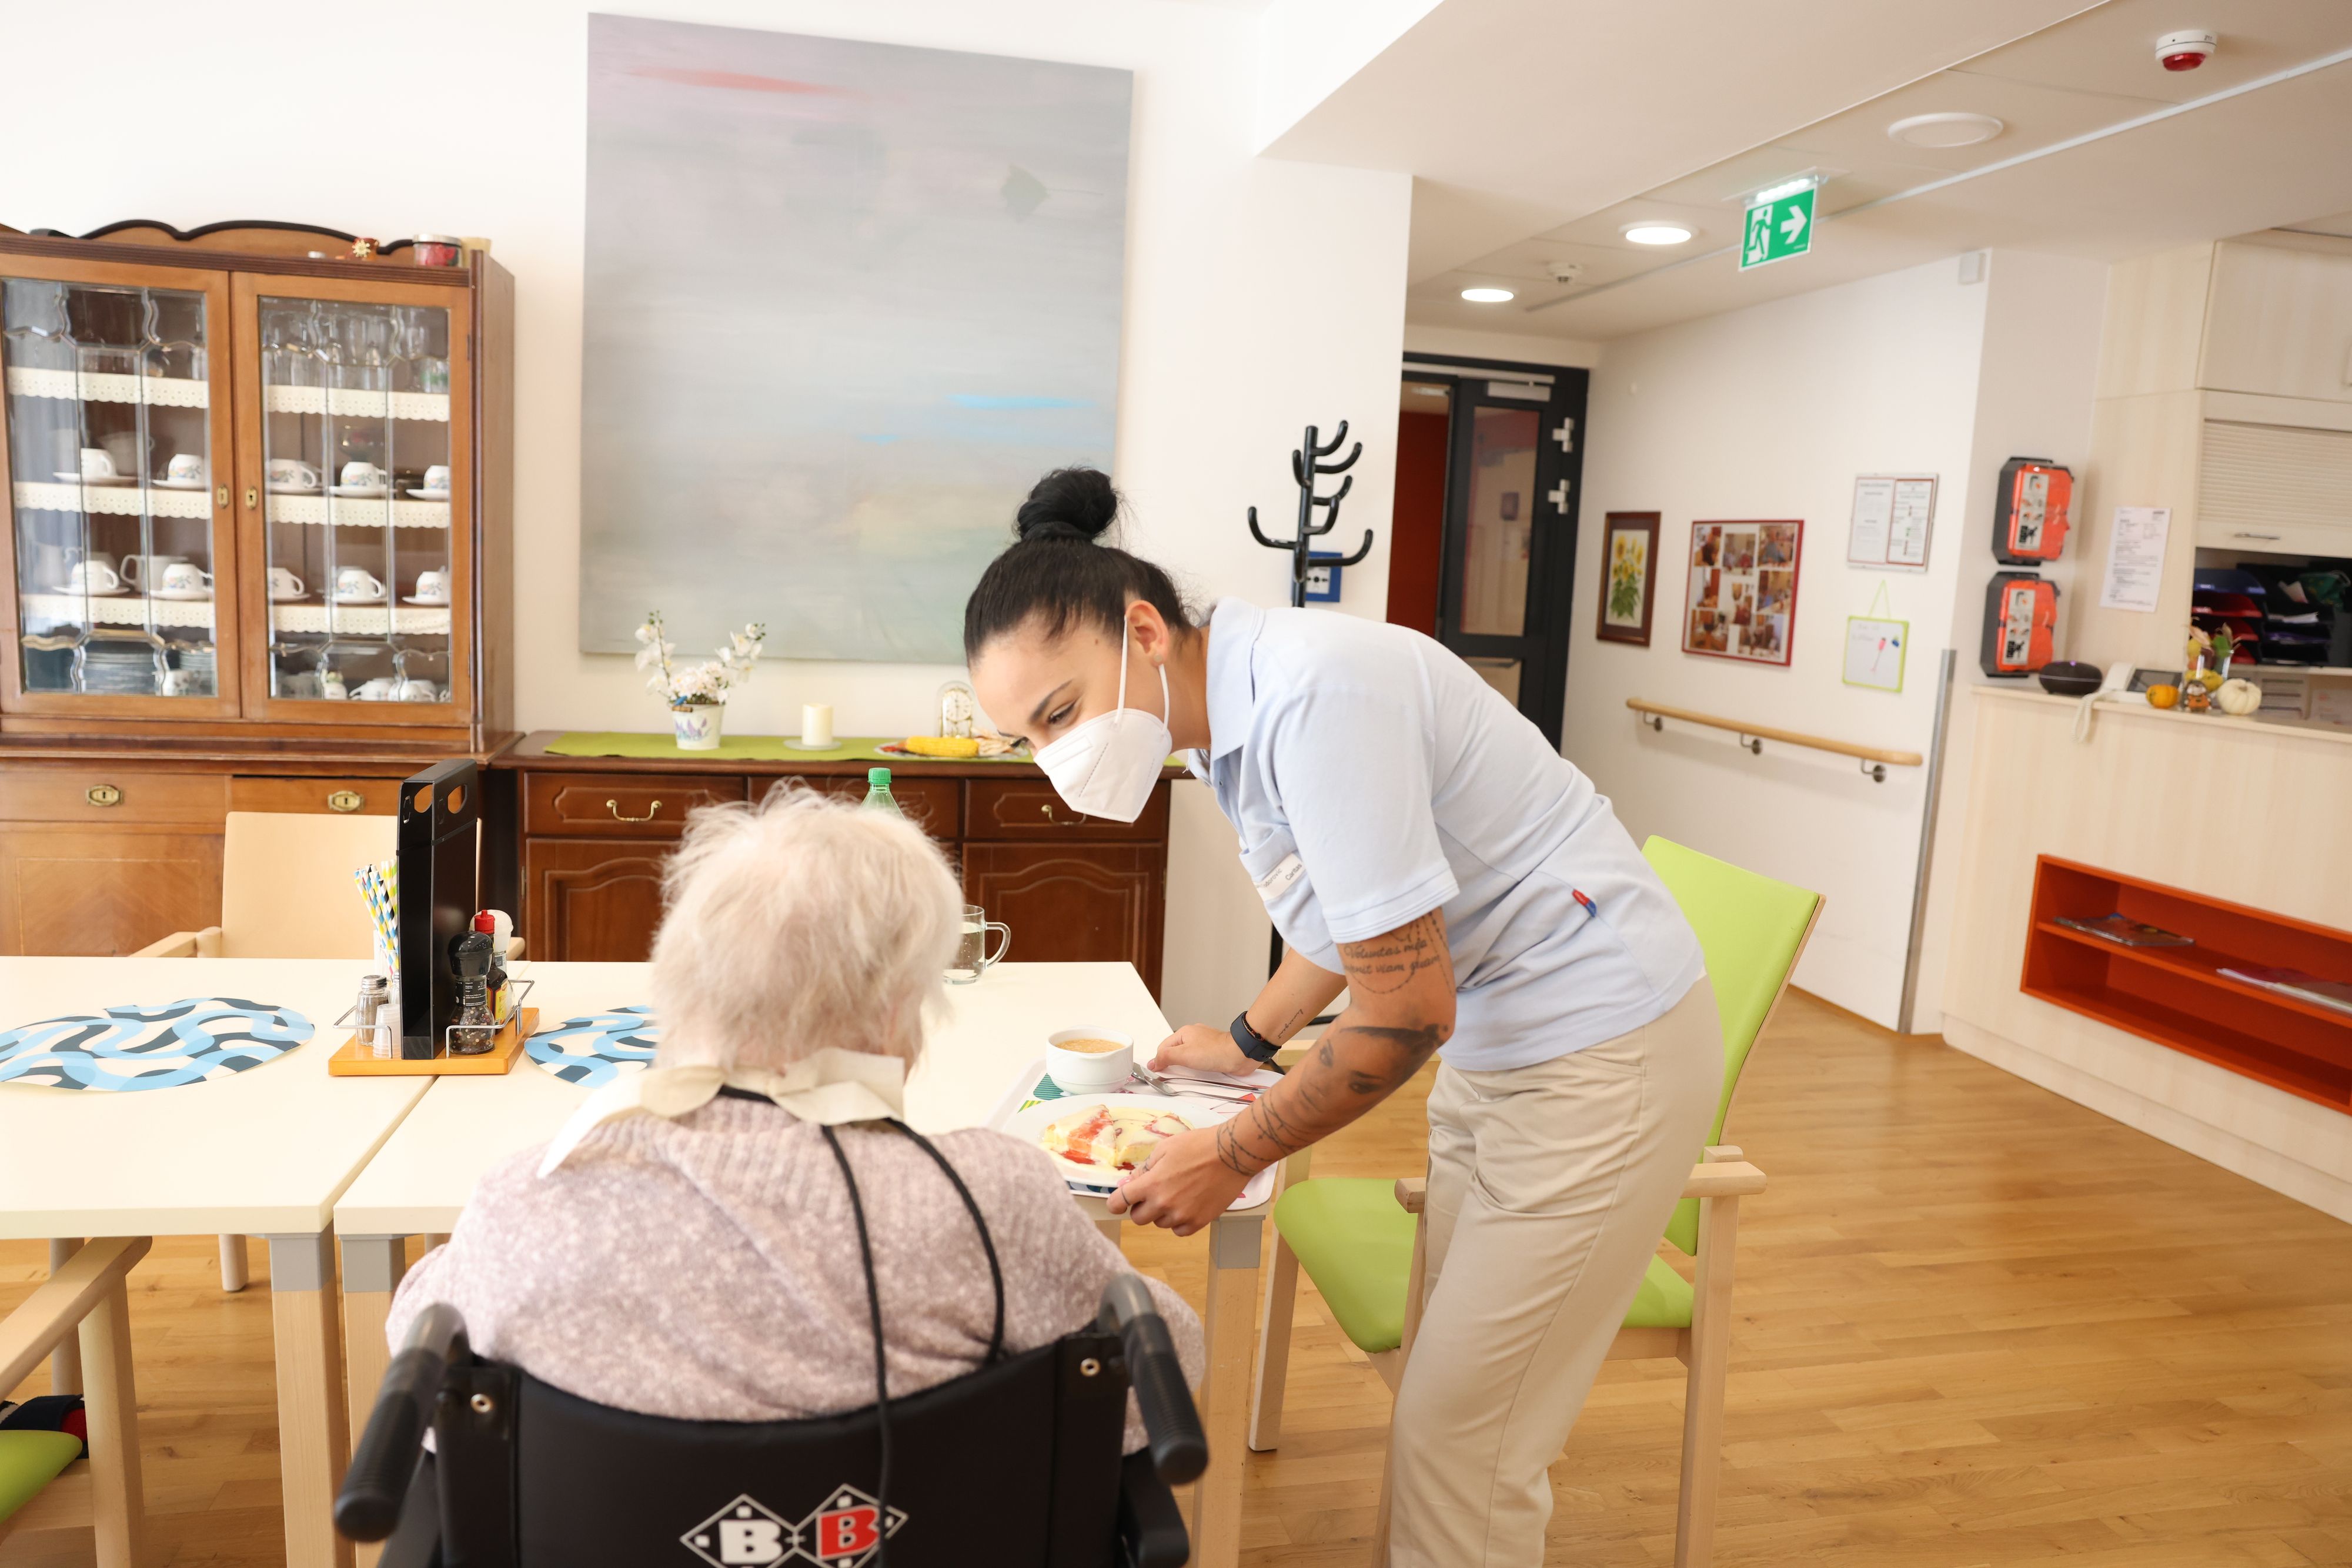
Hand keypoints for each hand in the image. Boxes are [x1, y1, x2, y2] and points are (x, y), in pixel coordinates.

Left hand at [1106, 1124, 1250, 1235]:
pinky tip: (1187, 1205)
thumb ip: (1144, 1169)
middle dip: (1141, 1206)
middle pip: (1138, 1218)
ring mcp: (1182, 1216)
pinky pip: (1179, 1230)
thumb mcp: (1165, 1149)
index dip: (1116, 1203)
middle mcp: (1164, 1204)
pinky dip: (1179, 1221)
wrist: (1231, 1154)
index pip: (1120, 1202)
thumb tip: (1129, 1183)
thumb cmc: (1198, 1145)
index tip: (1117, 1203)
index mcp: (1151, 1184)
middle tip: (1153, 1193)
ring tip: (1178, 1194)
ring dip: (1162, 1213)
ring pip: (1160, 1224)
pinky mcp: (1199, 1222)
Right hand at [1151, 1024, 1254, 1075]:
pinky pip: (1198, 1060)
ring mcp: (1204, 1044)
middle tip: (1171, 1074)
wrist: (1239, 1054)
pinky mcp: (1212, 1053)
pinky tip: (1197, 1073)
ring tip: (1184, 1074)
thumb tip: (1152, 1062)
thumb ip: (1166, 1057)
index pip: (1164, 1047)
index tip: (1158, 1072)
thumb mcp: (1184, 1054)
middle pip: (1175, 1051)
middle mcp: (1194, 1036)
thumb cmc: (1215, 1051)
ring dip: (1185, 1066)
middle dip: (1172, 1063)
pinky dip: (1196, 1068)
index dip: (1159, 1060)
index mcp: (1184, 1032)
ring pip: (1187, 1057)